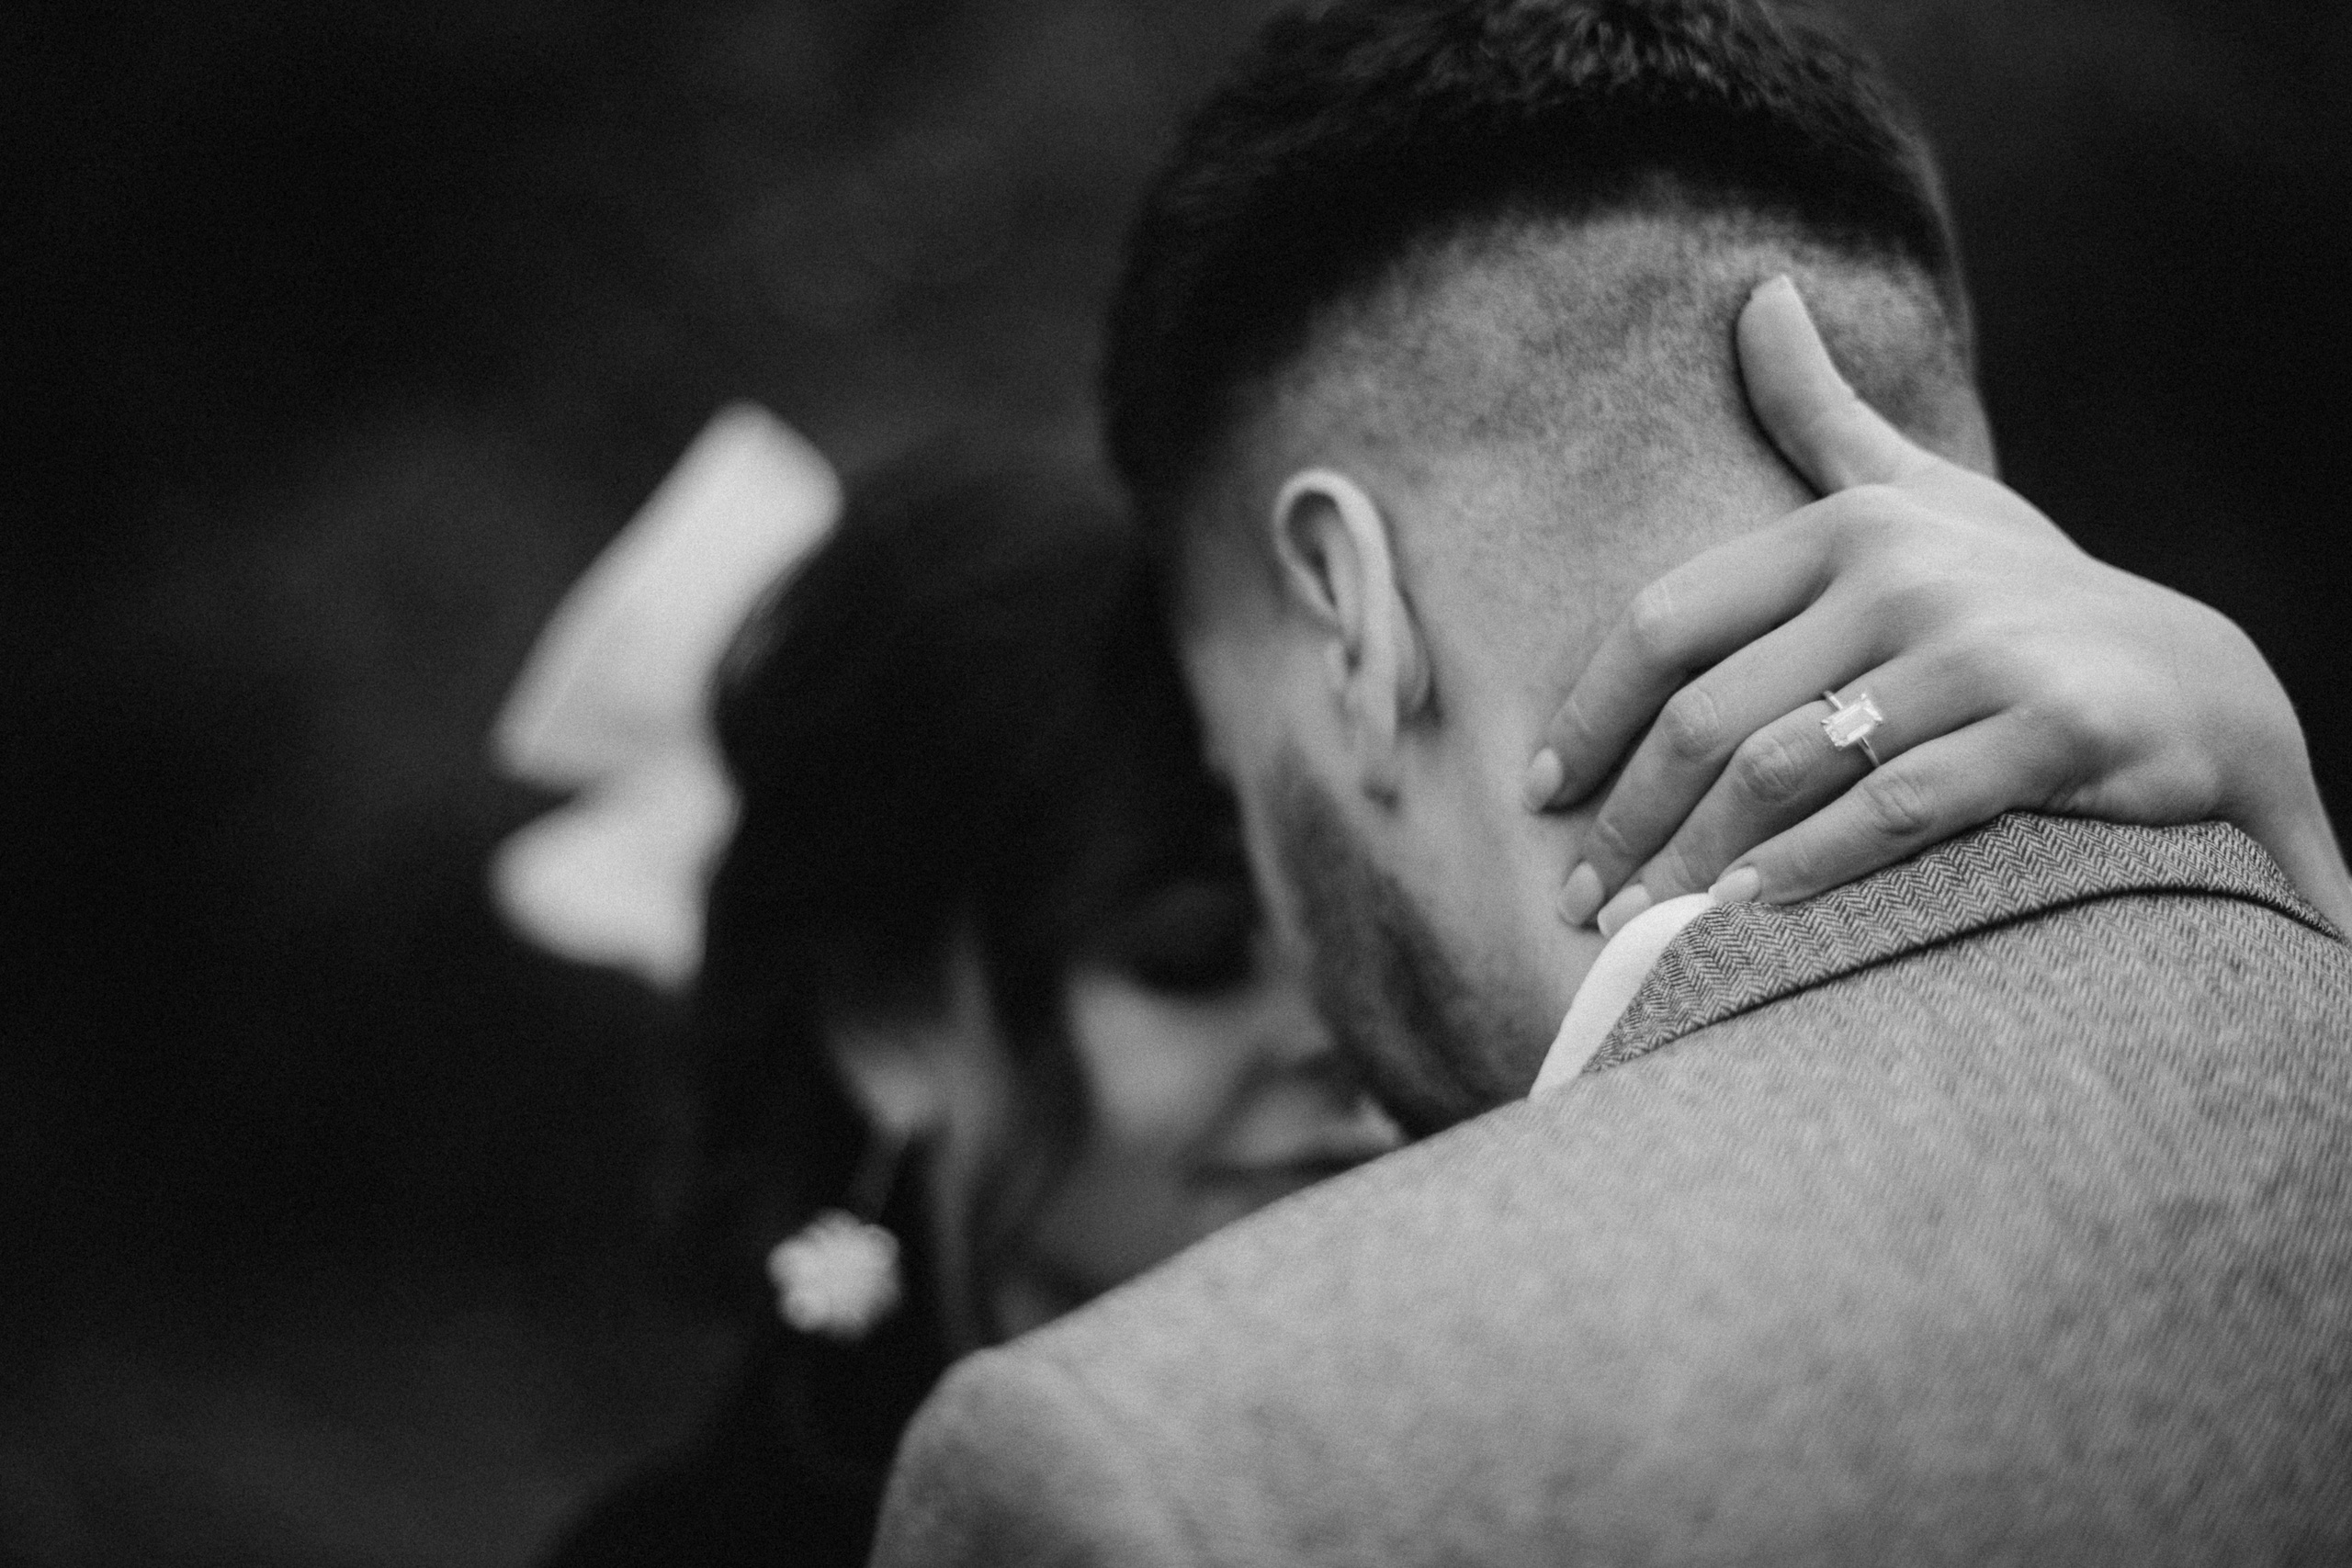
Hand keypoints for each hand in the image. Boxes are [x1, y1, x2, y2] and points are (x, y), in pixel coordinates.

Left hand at [1525, 275, 2351, 934]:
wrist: (2197, 682)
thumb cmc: (2021, 594)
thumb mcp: (1921, 493)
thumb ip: (1822, 414)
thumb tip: (1759, 295)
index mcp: (1846, 529)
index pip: (1667, 624)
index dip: (1590, 716)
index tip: (1542, 792)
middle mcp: (1903, 581)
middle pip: (1710, 716)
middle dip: (1629, 818)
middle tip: (1579, 897)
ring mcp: (1978, 654)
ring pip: (1785, 770)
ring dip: (1694, 862)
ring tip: (1641, 927)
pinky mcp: (2048, 730)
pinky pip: (1890, 811)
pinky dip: (1806, 870)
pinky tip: (1744, 914)